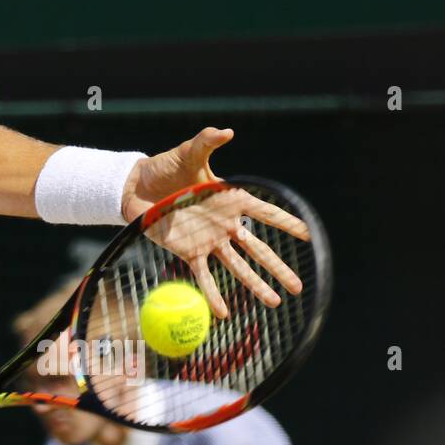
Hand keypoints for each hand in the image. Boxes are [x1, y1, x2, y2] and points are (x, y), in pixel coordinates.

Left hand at [120, 127, 310, 316]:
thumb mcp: (188, 152)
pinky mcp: (187, 251)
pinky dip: (213, 294)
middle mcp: (224, 223)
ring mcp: (207, 240)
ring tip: (275, 302)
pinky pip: (203, 275)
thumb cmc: (166, 167)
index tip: (308, 236)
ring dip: (255, 285)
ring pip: (237, 267)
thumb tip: (226, 131)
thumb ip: (207, 142)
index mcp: (230, 199)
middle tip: (299, 287)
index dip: (285, 223)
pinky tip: (224, 313)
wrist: (136, 185)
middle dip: (279, 268)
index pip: (264, 213)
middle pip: (257, 250)